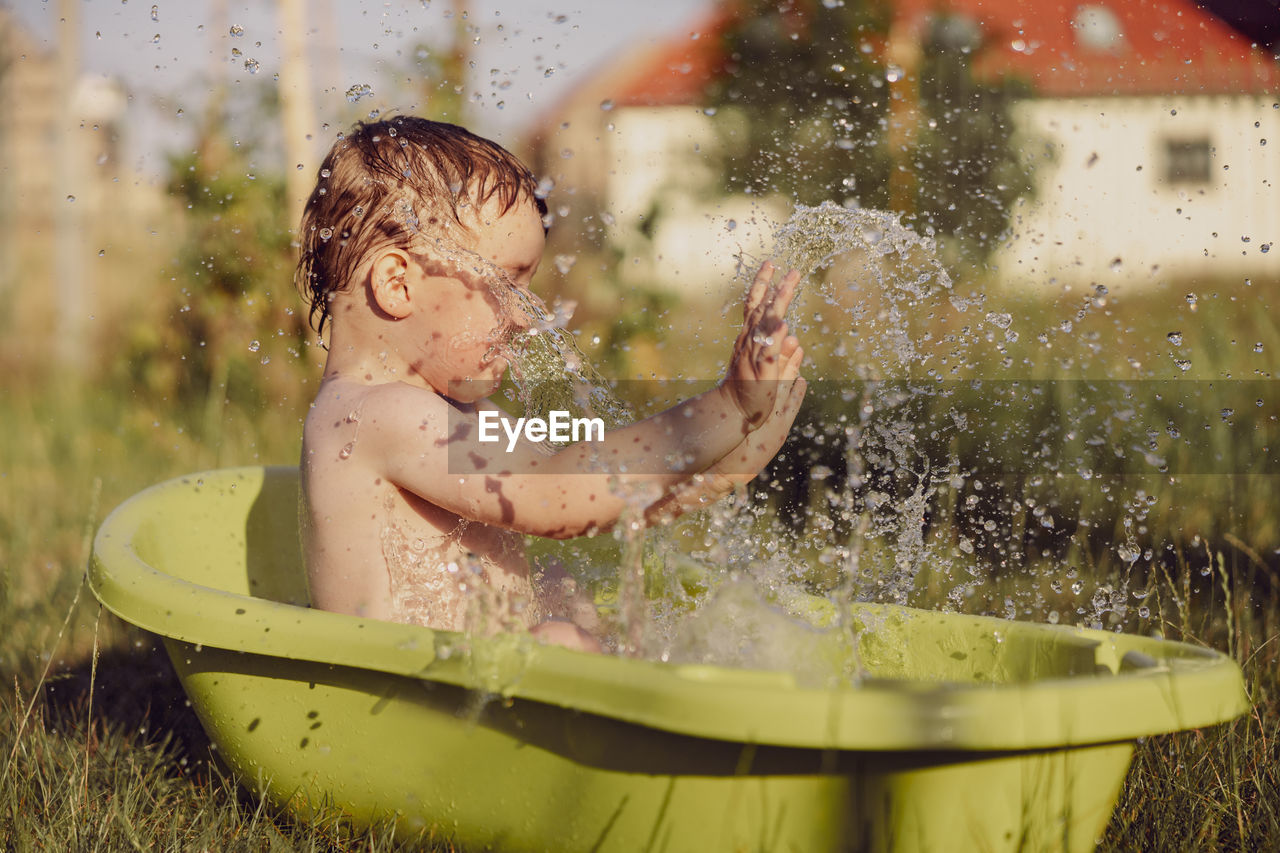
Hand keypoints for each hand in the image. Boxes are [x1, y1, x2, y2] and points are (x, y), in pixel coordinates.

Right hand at [722, 261, 803, 429]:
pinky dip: (775, 340)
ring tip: (787, 288)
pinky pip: (768, 354)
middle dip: (777, 289)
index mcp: (750, 338)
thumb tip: (796, 340)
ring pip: (765, 328)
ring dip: (776, 307)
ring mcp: (753, 357)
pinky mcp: (761, 374)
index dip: (762, 284)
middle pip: (762, 311)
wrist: (733, 412)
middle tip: (792, 271)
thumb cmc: (750, 390)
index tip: (771, 263)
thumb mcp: (768, 369)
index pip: (755, 305)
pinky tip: (784, 326)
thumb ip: (783, 354)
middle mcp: (749, 343)